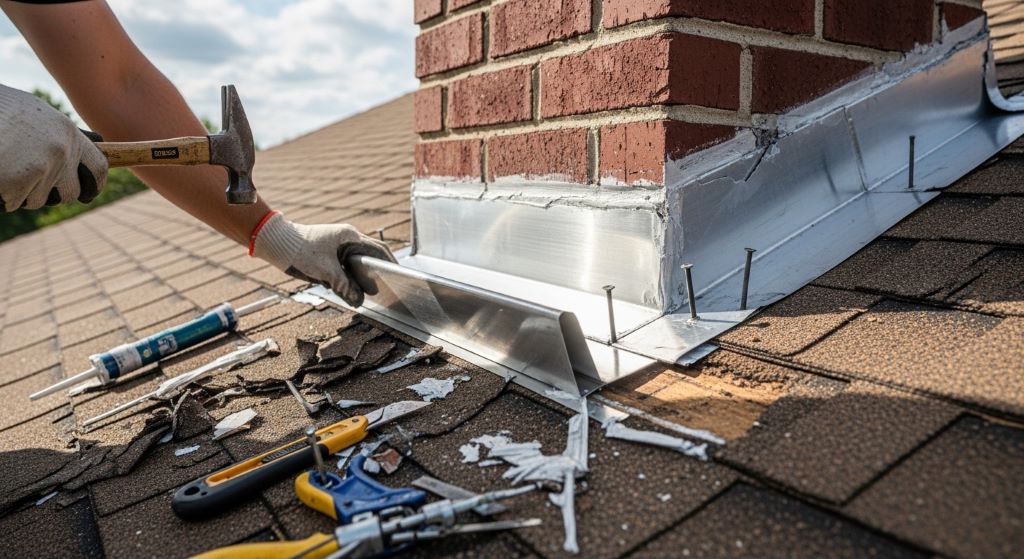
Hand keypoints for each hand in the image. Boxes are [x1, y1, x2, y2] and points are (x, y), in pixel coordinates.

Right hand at [0, 84, 107, 211]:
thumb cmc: (1, 110)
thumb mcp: (37, 115)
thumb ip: (64, 135)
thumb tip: (98, 143)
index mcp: (69, 133)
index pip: (99, 168)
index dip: (94, 185)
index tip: (87, 194)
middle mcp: (62, 151)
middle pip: (69, 193)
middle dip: (51, 194)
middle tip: (28, 180)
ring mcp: (42, 167)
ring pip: (38, 200)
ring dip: (21, 192)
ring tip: (5, 165)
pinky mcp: (18, 181)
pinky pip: (14, 202)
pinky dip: (3, 195)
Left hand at [251, 212, 396, 306]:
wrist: (277, 244)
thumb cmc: (300, 250)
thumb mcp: (325, 271)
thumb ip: (345, 286)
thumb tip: (359, 300)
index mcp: (351, 237)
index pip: (379, 250)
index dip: (390, 263)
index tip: (399, 276)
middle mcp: (348, 240)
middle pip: (369, 259)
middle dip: (374, 275)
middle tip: (383, 290)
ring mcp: (339, 248)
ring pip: (356, 266)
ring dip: (359, 280)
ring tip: (365, 294)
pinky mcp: (330, 256)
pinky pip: (345, 269)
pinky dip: (347, 280)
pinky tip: (348, 291)